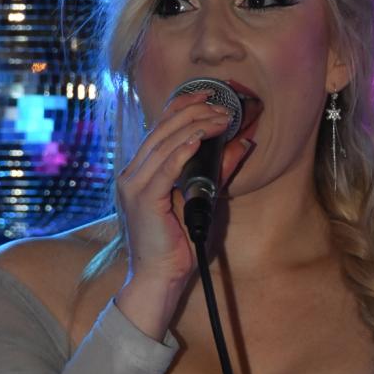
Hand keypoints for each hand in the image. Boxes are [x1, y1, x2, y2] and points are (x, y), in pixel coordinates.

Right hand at [117, 91, 234, 290]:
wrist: (158, 279)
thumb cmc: (178, 246)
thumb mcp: (203, 200)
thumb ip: (218, 172)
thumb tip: (241, 144)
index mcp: (140, 173)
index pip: (158, 129)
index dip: (181, 107)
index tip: (206, 94)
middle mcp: (131, 175)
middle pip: (161, 131)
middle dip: (193, 112)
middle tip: (221, 103)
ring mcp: (133, 186)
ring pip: (164, 144)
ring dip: (195, 127)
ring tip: (220, 118)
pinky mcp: (142, 200)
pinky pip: (164, 168)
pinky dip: (182, 151)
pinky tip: (200, 138)